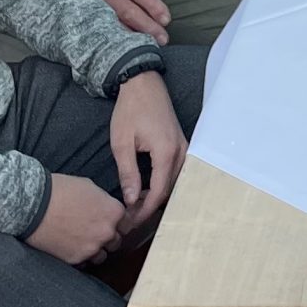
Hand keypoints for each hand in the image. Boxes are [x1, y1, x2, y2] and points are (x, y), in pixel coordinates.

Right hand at [25, 172, 125, 264]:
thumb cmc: (60, 191)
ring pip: (101, 255)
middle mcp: (107, 232)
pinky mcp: (75, 259)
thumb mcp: (89, 187)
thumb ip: (104, 201)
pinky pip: (84, 263)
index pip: (126, 222)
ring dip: (94, 250)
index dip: (116, 222)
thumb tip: (105, 207)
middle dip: (107, 237)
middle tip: (92, 231)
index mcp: (114, 212)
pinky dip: (79, 256)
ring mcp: (91, 248)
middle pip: (116, 241)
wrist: (32, 206)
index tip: (108, 222)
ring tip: (80, 240)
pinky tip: (70, 247)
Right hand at [66, 0, 169, 43]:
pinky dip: (113, 39)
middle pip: (129, 11)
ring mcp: (92, 4)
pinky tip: (124, 47)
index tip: (166, 18)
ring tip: (148, 46)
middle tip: (162, 38)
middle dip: (147, 26)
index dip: (153, 5)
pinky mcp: (82, 14)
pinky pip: (100, 29)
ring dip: (132, 36)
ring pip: (115, 23)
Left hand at [109, 72, 187, 235]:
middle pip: (169, 190)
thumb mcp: (122, 144)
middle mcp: (181, 152)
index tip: (129, 222)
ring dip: (156, 196)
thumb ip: (128, 174)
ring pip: (174, 182)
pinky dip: (162, 184)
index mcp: (166, 152)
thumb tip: (131, 200)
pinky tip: (146, 188)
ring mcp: (184, 148)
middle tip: (129, 217)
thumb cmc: (131, 110)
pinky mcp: (181, 144)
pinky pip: (176, 172)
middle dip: (150, 207)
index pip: (159, 193)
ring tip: (135, 204)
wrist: (143, 84)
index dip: (144, 211)